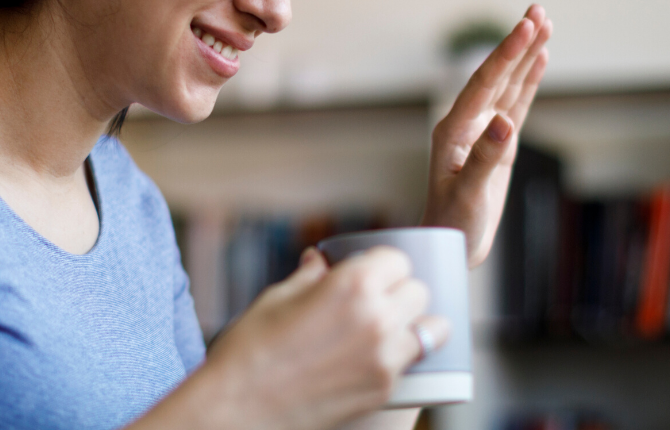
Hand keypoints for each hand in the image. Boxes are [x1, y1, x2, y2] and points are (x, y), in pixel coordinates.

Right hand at [198, 247, 451, 429]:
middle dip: (400, 293)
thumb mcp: (276, 298)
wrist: (238, 408)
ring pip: (431, 329)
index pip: (397, 259)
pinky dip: (403, 357)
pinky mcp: (385, 389)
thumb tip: (320, 259)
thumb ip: (310, 276)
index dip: (382, 266)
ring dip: (413, 325)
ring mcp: (386, 357)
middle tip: (376, 302)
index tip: (371, 274)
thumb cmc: (249, 350)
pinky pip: (413, 363)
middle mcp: (377, 317)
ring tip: (388, 330)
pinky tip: (379, 357)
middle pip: (418, 291)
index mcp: (352, 284)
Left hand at [422, 4, 551, 267]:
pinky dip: (528, 81)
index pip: (484, 83)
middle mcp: (466, 123)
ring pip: (508, 85)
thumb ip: (485, 157)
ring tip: (542, 22)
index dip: (506, 54)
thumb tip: (504, 122)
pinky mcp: (498, 142)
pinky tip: (539, 60)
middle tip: (537, 10)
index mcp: (454, 130)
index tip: (526, 26)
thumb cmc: (454, 223)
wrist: (449, 244)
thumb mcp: (469, 194)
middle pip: (496, 75)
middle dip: (517, 43)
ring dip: (524, 55)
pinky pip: (515, 103)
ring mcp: (482, 130)